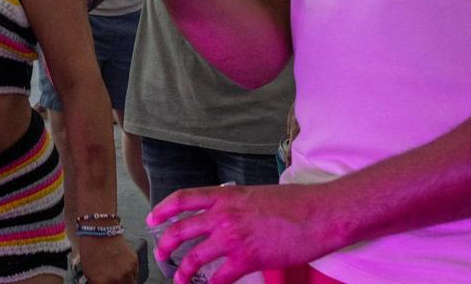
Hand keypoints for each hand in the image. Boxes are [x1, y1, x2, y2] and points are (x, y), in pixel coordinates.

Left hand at [77, 235, 138, 283]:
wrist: (100, 230)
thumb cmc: (91, 248)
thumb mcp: (88, 271)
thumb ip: (97, 283)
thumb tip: (101, 283)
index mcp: (103, 283)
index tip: (107, 283)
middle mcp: (118, 279)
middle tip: (114, 281)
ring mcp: (128, 271)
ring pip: (131, 283)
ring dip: (125, 281)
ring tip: (119, 276)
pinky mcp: (135, 262)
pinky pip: (135, 274)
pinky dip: (130, 273)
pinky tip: (123, 267)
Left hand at [149, 183, 343, 283]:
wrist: (318, 214)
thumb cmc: (293, 203)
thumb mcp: (255, 194)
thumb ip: (234, 204)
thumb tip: (223, 213)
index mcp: (225, 196)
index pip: (183, 198)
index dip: (163, 209)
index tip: (152, 219)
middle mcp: (223, 215)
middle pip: (181, 230)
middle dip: (165, 244)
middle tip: (160, 254)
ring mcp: (233, 237)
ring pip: (195, 257)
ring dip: (183, 271)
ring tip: (179, 279)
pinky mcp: (248, 259)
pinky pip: (220, 277)